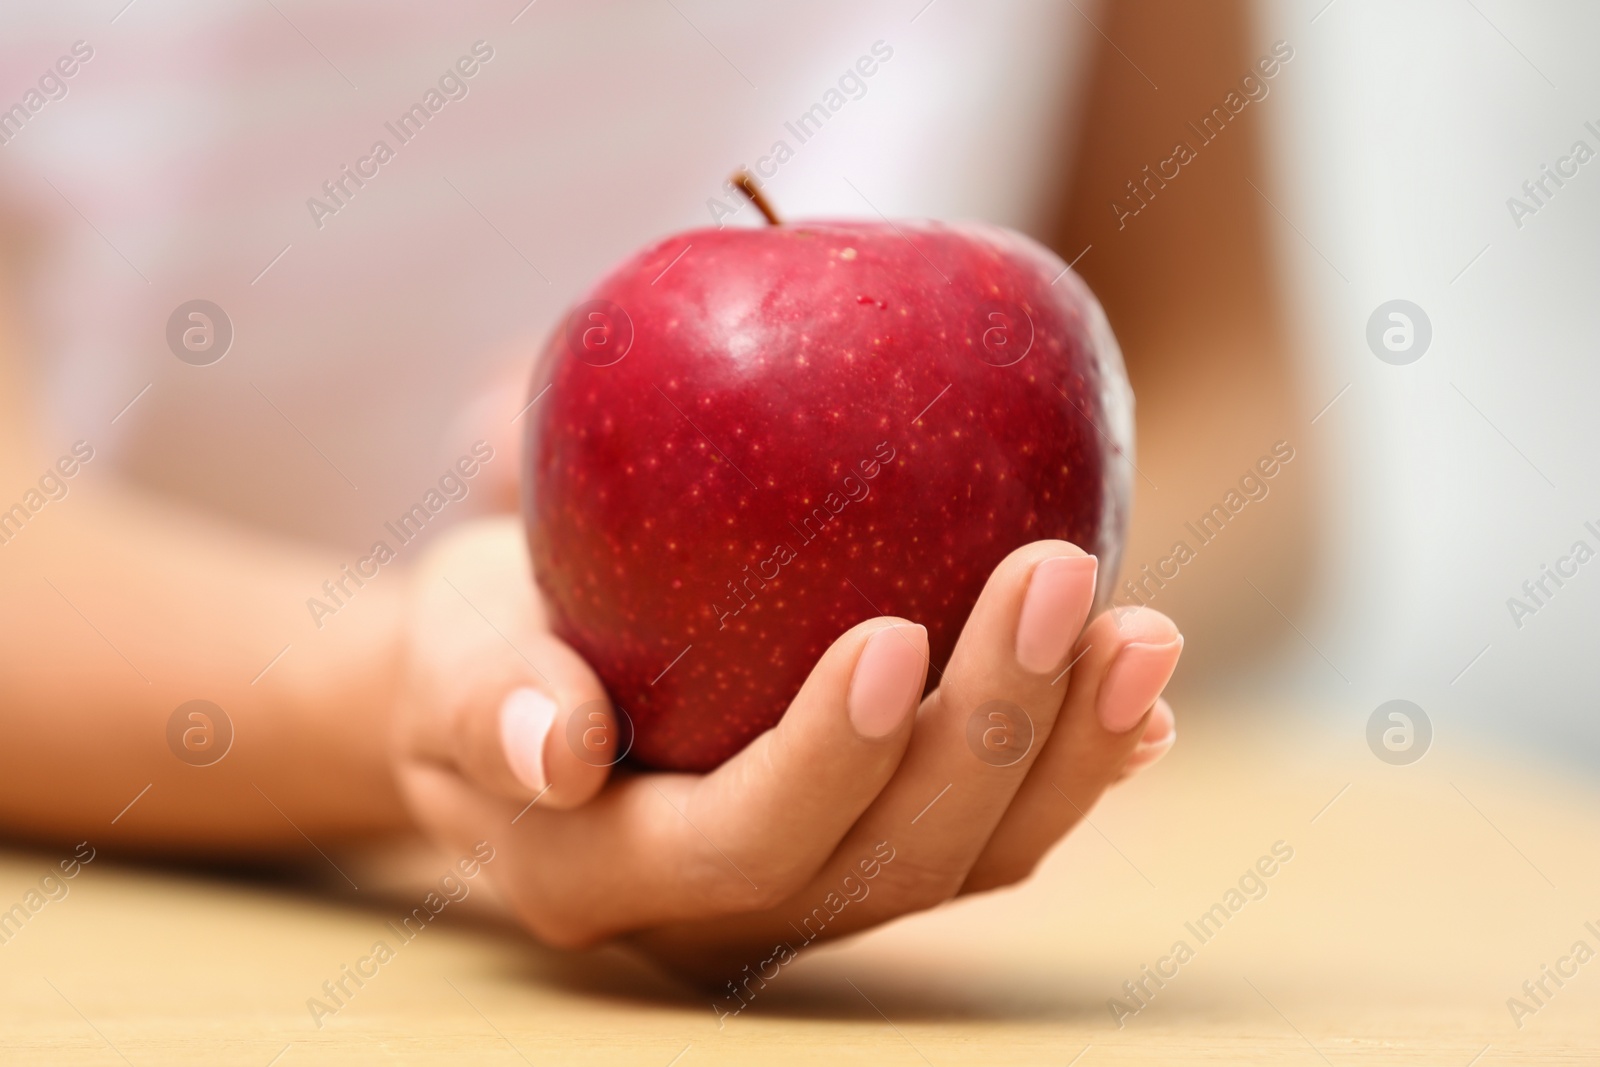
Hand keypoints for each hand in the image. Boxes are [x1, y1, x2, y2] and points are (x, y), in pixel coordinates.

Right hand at [390, 517, 1181, 982]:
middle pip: (887, 858)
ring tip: (1141, 634)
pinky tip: (1136, 692)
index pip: (742, 841)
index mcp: (609, 876)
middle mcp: (728, 913)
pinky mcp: (874, 848)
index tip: (897, 631)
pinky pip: (988, 832)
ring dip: (1066, 752)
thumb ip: (487, 698)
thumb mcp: (453, 655)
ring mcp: (814, 889)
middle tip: (1059, 572)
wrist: (525, 688)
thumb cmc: (483, 648)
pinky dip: (1072, 766)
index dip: (830, 760)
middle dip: (989, 730)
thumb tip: (560, 746)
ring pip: (965, 859)